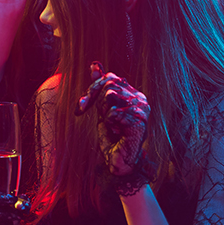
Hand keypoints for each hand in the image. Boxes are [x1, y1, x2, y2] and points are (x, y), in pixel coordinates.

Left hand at [75, 62, 150, 177]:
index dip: (92, 88)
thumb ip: (99, 88)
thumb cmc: (112, 137)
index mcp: (133, 94)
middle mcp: (140, 99)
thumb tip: (95, 64)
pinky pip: (113, 112)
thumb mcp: (101, 109)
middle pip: (109, 82)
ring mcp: (142, 109)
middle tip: (91, 114)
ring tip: (112, 126)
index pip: (110, 77)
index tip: (81, 107)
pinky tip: (117, 133)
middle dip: (93, 98)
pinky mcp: (139, 122)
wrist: (118, 161)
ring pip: (110, 94)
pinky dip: (109, 124)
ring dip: (103, 112)